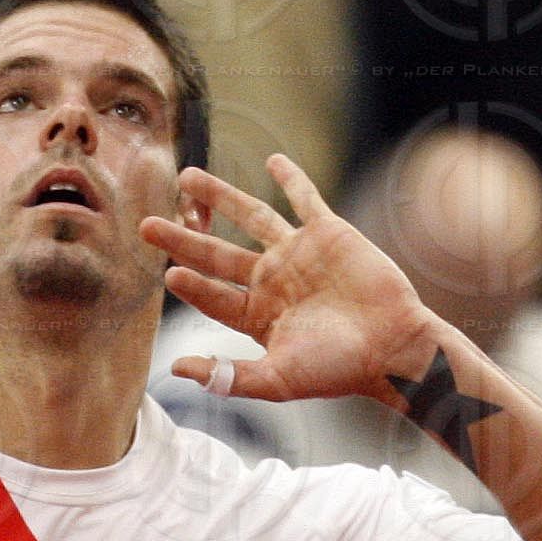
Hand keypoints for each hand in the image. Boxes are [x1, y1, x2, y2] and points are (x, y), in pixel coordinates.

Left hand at [139, 153, 436, 402]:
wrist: (395, 347)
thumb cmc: (340, 369)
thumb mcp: (278, 380)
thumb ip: (228, 377)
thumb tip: (175, 370)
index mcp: (259, 315)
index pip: (213, 295)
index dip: (190, 285)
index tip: (168, 274)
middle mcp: (273, 281)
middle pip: (217, 254)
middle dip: (182, 239)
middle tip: (146, 224)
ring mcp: (298, 254)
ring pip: (250, 216)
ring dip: (220, 195)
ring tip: (187, 176)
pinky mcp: (328, 233)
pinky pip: (304, 198)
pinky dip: (290, 178)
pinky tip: (271, 160)